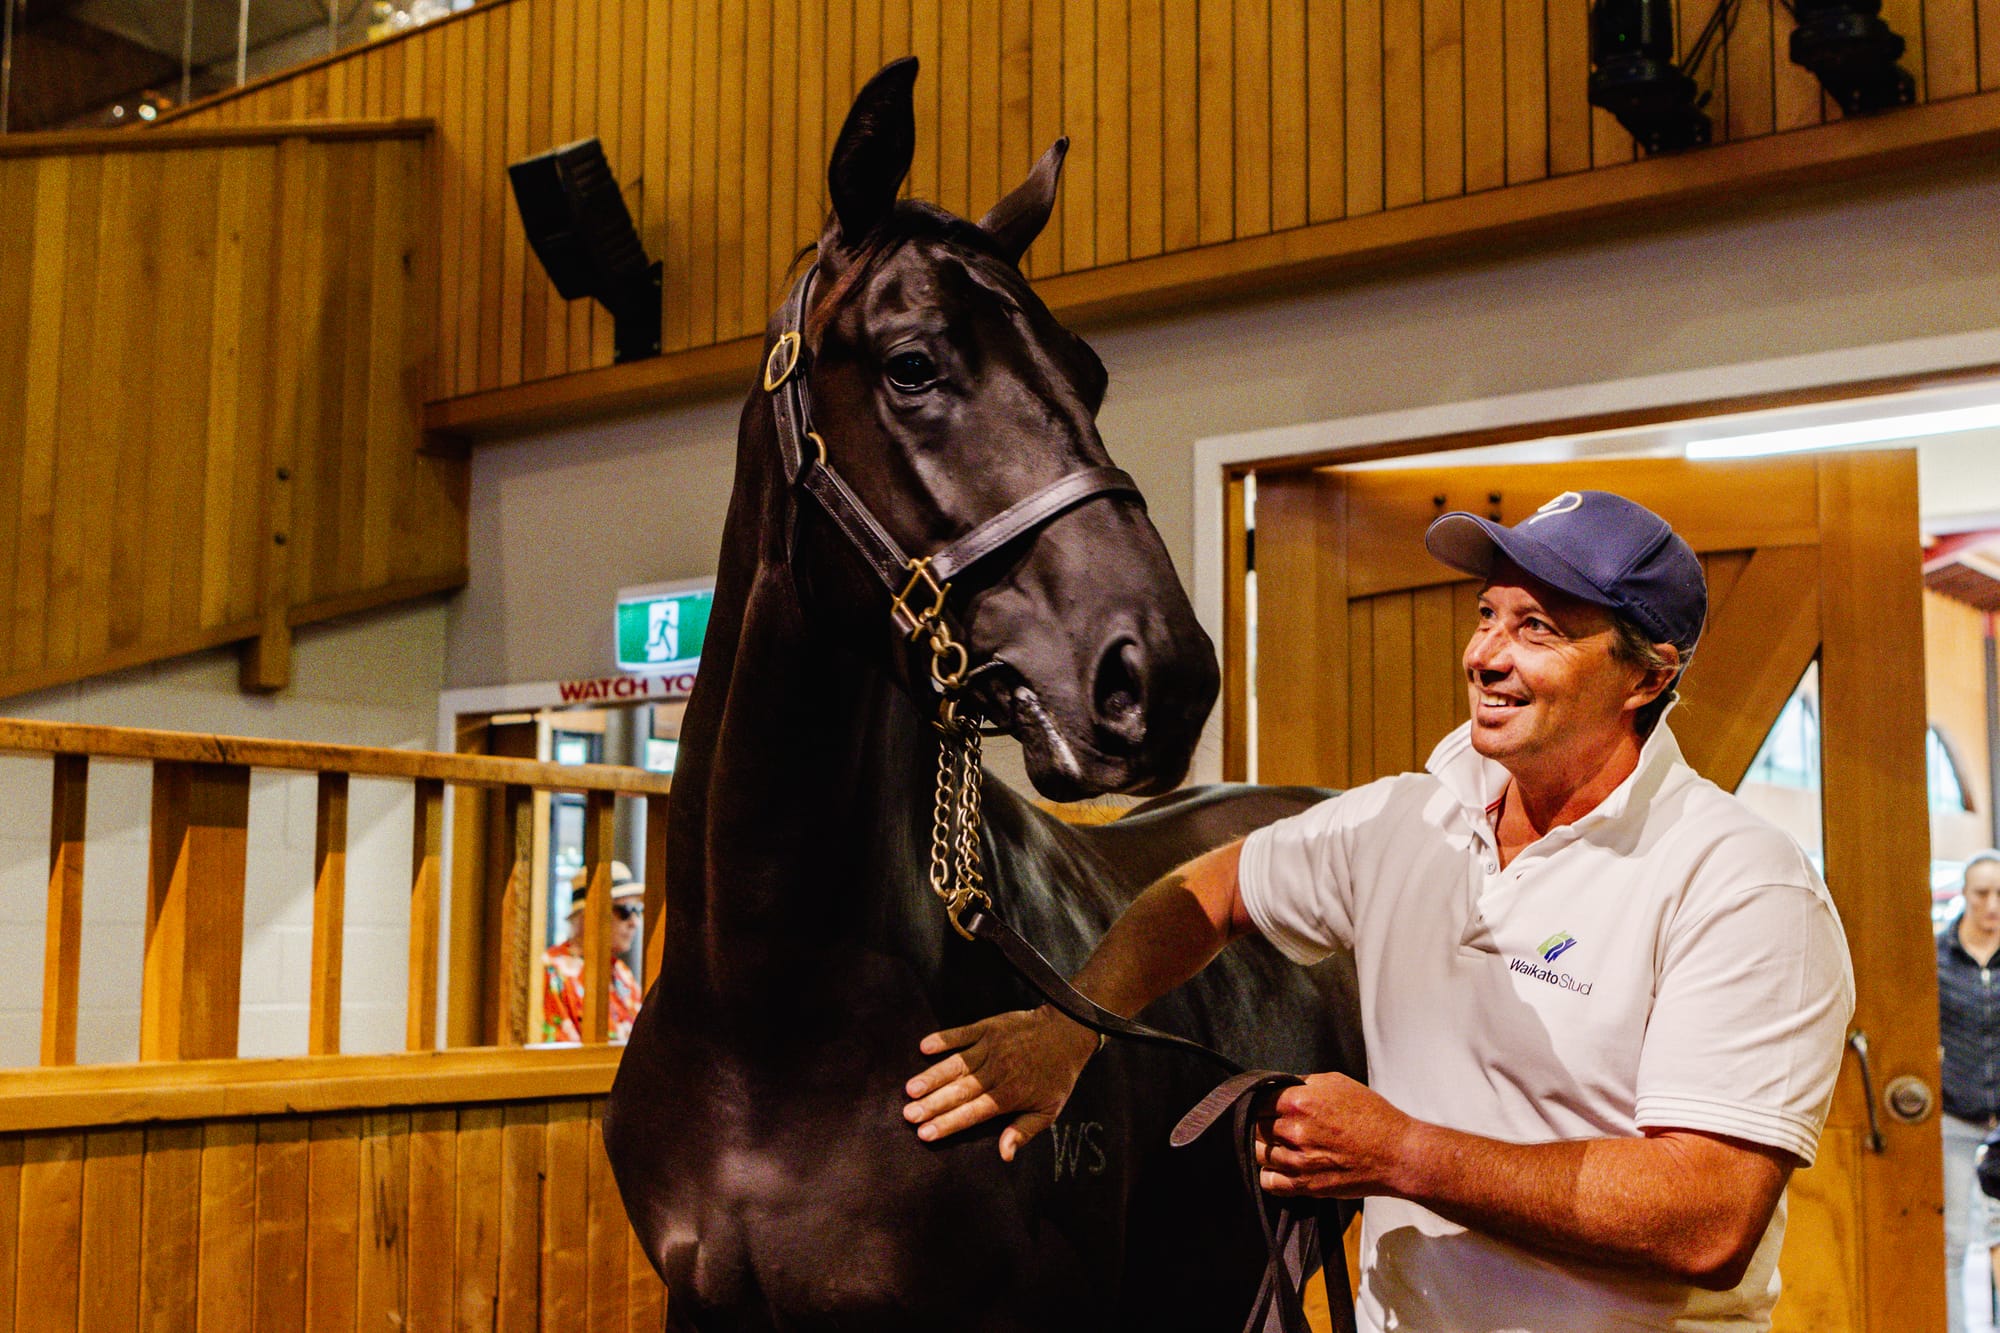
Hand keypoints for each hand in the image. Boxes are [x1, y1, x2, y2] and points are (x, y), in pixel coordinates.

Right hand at [903, 1006, 1100, 1159]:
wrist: (1068, 1032)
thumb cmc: (1056, 1076)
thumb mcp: (1048, 1110)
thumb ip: (1023, 1132)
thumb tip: (1004, 1155)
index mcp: (1009, 1095)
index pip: (972, 1113)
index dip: (948, 1123)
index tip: (924, 1133)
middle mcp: (997, 1072)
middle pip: (959, 1091)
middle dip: (932, 1104)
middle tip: (908, 1114)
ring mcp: (991, 1048)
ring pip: (957, 1065)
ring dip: (932, 1076)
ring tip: (910, 1089)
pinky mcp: (989, 1027)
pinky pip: (962, 1034)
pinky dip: (944, 1039)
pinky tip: (924, 1047)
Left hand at [1254, 1072, 1416, 1198]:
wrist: (1397, 1154)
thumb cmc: (1373, 1117)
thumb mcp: (1337, 1083)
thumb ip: (1303, 1084)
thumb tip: (1281, 1088)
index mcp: (1299, 1101)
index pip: (1257, 1100)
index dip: (1262, 1102)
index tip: (1268, 1106)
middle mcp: (1294, 1130)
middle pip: (1254, 1126)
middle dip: (1263, 1123)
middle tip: (1277, 1125)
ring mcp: (1298, 1161)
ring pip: (1257, 1153)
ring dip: (1265, 1147)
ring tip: (1282, 1144)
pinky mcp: (1305, 1185)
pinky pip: (1268, 1182)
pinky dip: (1270, 1174)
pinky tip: (1282, 1166)